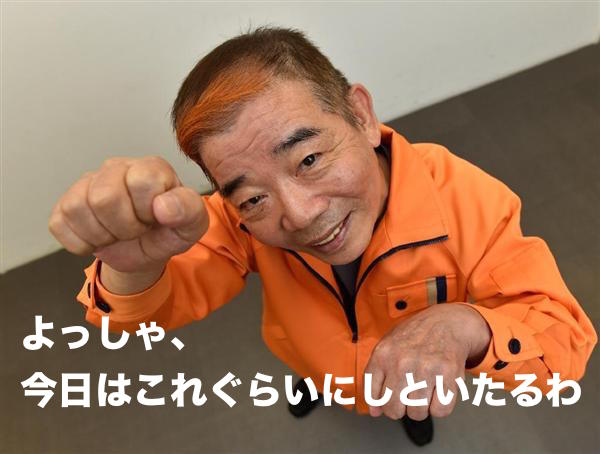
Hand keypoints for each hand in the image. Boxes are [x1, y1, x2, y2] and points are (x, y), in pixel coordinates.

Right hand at [49, 156, 207, 274]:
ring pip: (78, 208)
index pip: (141, 182)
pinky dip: (82, 242)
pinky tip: (99, 236)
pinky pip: (60, 224)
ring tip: (119, 233)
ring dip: (103, 235)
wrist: (146, 251)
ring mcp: (87, 184)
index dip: (148, 210)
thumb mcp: (192, 225)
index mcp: (150, 167)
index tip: (156, 217)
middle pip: (104, 197)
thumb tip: (163, 206)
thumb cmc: (169, 230)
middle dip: (124, 226)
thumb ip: (189, 211)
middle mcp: (117, 168)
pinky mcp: (65, 205)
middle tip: (137, 228)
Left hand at [364, 303, 490, 419]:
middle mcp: (402, 362)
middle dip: (400, 409)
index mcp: (383, 355)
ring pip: (417, 413)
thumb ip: (375, 378)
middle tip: (406, 397)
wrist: (446, 322)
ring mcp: (426, 369)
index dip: (380, 404)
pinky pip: (440, 411)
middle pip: (394, 410)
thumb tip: (375, 411)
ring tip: (422, 392)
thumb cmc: (414, 337)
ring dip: (420, 408)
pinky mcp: (448, 376)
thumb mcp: (387, 347)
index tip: (387, 399)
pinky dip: (439, 407)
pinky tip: (436, 392)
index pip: (373, 397)